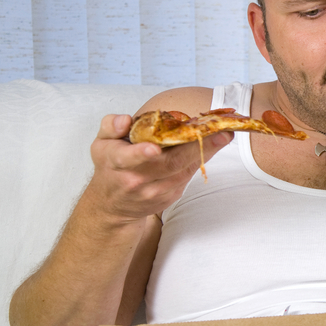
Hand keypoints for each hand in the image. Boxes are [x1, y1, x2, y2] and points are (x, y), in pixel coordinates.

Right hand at [86, 114, 232, 222]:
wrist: (114, 206)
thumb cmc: (110, 167)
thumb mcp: (101, 144)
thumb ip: (111, 127)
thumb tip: (125, 120)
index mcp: (116, 163)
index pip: (127, 158)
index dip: (140, 153)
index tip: (154, 148)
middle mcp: (136, 180)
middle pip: (169, 164)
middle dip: (195, 147)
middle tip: (219, 132)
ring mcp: (155, 191)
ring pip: (183, 170)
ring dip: (206, 151)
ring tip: (224, 135)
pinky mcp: (170, 196)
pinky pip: (188, 175)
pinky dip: (201, 159)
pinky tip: (213, 145)